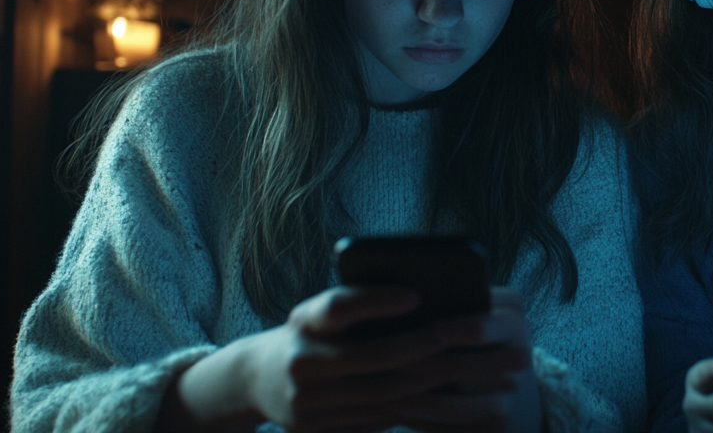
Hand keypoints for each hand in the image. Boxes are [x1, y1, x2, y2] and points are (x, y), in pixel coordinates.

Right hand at [158, 286, 539, 432]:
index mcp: (302, 321)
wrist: (254, 379)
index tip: (416, 294)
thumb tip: (421, 302)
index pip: (339, 306)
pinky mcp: (313, 428)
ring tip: (458, 366)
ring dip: (423, 380)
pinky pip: (372, 417)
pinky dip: (407, 405)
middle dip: (420, 347)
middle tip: (458, 336)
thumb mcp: (319, 312)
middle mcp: (299, 360)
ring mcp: (304, 400)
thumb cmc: (307, 332)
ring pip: (378, 392)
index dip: (377, 300)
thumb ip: (357, 307)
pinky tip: (436, 394)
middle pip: (371, 357)